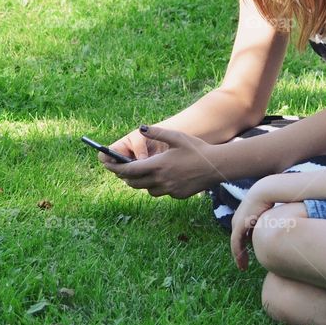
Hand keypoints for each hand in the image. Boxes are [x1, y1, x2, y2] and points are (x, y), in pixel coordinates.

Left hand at [101, 125, 220, 197]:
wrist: (217, 167)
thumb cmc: (197, 149)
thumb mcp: (177, 137)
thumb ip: (157, 133)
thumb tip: (141, 128)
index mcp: (158, 165)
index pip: (130, 170)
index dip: (117, 168)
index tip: (108, 165)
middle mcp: (161, 180)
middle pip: (135, 183)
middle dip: (126, 177)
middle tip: (122, 171)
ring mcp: (170, 190)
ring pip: (148, 190)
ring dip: (142, 183)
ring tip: (143, 175)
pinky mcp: (178, 195)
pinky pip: (162, 192)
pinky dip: (158, 187)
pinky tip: (164, 178)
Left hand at [230, 190, 276, 270]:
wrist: (265, 191)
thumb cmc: (271, 200)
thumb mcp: (271, 213)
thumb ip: (271, 222)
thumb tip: (277, 230)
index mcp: (245, 216)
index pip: (243, 235)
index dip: (245, 246)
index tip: (249, 256)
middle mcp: (238, 219)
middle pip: (238, 240)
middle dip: (240, 253)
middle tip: (244, 265)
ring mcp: (237, 223)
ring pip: (235, 244)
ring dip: (239, 256)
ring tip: (243, 267)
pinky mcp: (238, 226)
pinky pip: (236, 243)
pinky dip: (238, 254)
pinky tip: (242, 263)